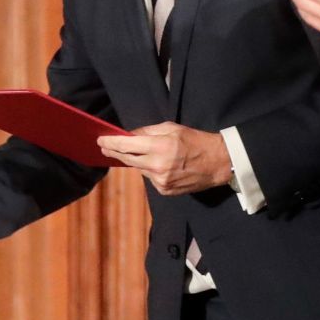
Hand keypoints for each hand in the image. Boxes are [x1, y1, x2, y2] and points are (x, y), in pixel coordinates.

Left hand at [97, 122, 231, 195]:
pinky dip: (150, 170)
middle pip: (128, 160)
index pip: (127, 146)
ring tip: (145, 153)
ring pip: (139, 169)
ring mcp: (161, 181)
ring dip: (137, 161)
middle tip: (104, 147)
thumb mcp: (172, 128)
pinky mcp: (165, 191)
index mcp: (160, 147)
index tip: (100, 140)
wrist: (218, 163)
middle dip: (115, 152)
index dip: (111, 143)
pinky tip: (161, 165)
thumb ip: (148, 132)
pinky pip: (150, 178)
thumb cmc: (196, 141)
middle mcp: (158, 166)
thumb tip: (129, 135)